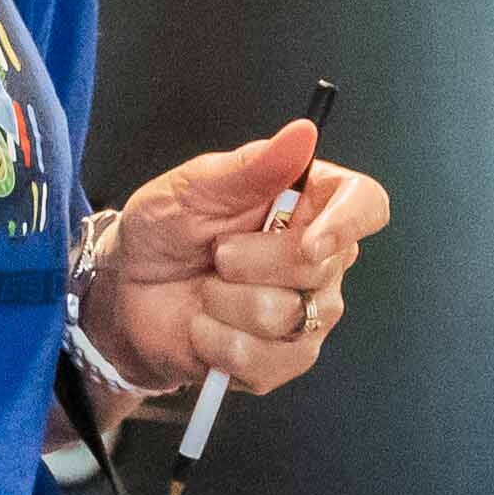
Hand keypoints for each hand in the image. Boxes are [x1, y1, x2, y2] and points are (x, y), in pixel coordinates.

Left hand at [81, 119, 390, 398]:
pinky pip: (264, 361)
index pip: (366, 206)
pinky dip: (218, 343)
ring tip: (207, 290)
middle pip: (318, 266)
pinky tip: (204, 327)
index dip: (348, 222)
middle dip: (247, 261)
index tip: (309, 240)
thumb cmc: (164, 230)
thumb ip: (250, 166)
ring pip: (284, 315)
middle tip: (216, 252)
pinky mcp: (283, 360)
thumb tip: (304, 133)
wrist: (127, 290)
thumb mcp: (193, 187)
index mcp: (310, 204)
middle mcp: (321, 259)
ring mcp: (307, 314)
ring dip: (224, 302)